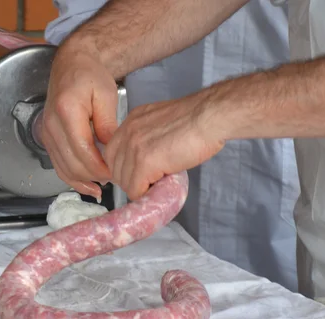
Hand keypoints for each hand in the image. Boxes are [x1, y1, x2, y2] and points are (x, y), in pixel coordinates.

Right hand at [40, 45, 118, 200]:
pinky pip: (58, 165)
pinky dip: (73, 179)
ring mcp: (47, 133)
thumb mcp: (106, 95)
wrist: (72, 65)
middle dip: (94, 176)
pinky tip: (88, 186)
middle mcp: (51, 124)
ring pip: (63, 169)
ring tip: (103, 186)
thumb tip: (111, 152)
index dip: (100, 167)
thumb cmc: (89, 75)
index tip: (116, 172)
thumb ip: (108, 125)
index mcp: (67, 111)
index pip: (83, 150)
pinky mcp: (47, 139)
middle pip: (72, 164)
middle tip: (114, 179)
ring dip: (83, 181)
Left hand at [103, 95, 225, 199]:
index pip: (113, 152)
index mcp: (132, 121)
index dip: (125, 168)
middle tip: (150, 182)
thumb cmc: (198, 120)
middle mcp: (128, 131)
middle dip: (130, 180)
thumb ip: (150, 138)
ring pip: (124, 182)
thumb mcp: (164, 123)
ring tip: (160, 183)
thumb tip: (149, 159)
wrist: (211, 117)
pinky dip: (146, 194)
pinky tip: (160, 187)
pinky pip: (135, 189)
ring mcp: (134, 146)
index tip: (137, 175)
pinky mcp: (144, 161)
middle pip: (115, 168)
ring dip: (140, 188)